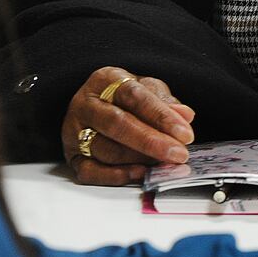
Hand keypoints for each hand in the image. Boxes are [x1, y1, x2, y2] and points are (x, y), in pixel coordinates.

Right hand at [60, 66, 195, 185]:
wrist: (97, 105)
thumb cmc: (125, 97)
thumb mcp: (147, 89)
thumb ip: (165, 102)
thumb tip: (185, 116)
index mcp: (105, 80)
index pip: (134, 96)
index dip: (161, 116)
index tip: (184, 133)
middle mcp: (85, 104)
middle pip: (118, 124)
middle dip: (152, 142)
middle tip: (178, 154)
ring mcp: (74, 132)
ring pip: (106, 149)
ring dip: (139, 159)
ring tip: (165, 164)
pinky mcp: (72, 157)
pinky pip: (91, 172)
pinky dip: (116, 176)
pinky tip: (140, 174)